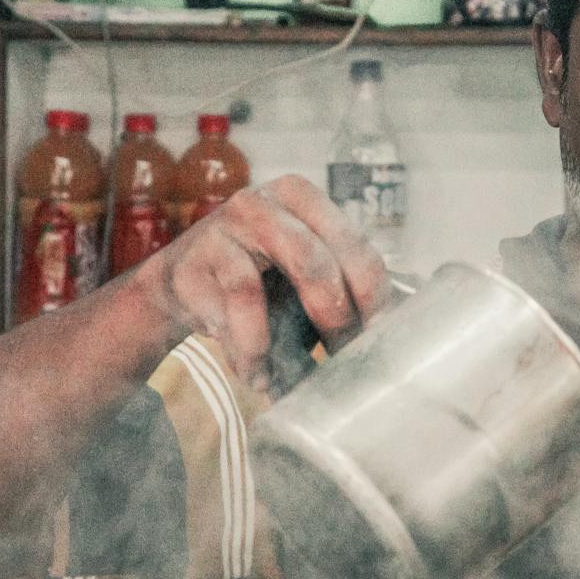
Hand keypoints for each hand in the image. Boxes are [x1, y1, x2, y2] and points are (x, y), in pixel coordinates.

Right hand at [131, 174, 390, 390]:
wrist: (186, 286)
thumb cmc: (262, 281)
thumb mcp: (309, 277)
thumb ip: (347, 292)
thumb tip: (393, 341)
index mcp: (305, 198)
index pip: (357, 250)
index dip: (373, 301)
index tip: (378, 340)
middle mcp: (264, 202)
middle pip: (314, 264)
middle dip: (333, 320)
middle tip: (340, 357)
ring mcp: (221, 229)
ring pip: (255, 290)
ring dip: (275, 347)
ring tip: (287, 380)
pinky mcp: (190, 263)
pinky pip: (222, 317)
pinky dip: (246, 352)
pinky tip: (256, 374)